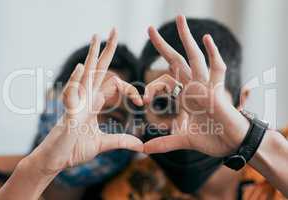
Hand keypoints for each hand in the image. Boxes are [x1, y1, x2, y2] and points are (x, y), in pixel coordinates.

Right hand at [29, 29, 142, 174]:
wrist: (57, 161)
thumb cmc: (75, 148)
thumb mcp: (103, 144)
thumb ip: (121, 141)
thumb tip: (140, 144)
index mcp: (94, 103)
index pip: (114, 84)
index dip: (129, 89)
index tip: (142, 102)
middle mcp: (86, 98)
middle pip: (98, 69)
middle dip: (106, 51)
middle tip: (113, 30)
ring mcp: (76, 104)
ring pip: (85, 75)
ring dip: (91, 56)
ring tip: (96, 37)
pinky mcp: (69, 114)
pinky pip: (72, 95)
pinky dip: (76, 81)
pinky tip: (82, 67)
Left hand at [143, 15, 249, 156]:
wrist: (232, 144)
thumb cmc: (213, 138)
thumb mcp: (183, 139)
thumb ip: (164, 142)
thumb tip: (144, 150)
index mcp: (184, 95)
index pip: (163, 81)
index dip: (150, 88)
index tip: (143, 101)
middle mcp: (193, 86)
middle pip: (176, 60)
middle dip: (162, 45)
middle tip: (149, 29)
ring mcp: (205, 85)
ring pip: (194, 57)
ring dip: (186, 38)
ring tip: (179, 18)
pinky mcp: (216, 90)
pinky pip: (217, 68)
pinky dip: (213, 53)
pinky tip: (206, 38)